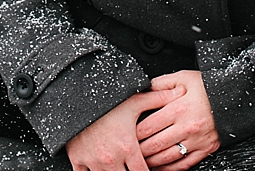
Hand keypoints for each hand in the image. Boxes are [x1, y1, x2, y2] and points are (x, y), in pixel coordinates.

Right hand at [66, 86, 182, 170]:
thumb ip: (157, 99)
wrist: (75, 97)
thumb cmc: (105, 101)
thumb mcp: (133, 100)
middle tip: (133, 166)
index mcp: (127, 147)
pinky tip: (99, 169)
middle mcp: (111, 158)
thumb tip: (179, 92)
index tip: (149, 168)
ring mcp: (93, 161)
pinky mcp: (78, 160)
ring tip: (119, 166)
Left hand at [136, 71, 219, 170]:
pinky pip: (185, 164)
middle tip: (130, 151)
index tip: (126, 134)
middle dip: (139, 150)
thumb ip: (162, 83)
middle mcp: (186, 126)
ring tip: (142, 161)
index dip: (133, 133)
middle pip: (154, 145)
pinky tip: (161, 167)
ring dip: (152, 161)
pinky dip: (170, 168)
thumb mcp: (183, 77)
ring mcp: (196, 140)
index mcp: (178, 108)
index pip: (147, 126)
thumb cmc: (208, 86)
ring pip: (168, 157)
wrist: (233, 96)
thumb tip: (144, 88)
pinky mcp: (206, 149)